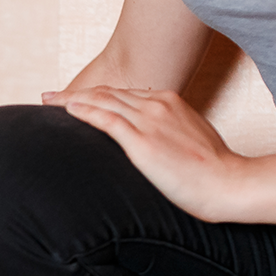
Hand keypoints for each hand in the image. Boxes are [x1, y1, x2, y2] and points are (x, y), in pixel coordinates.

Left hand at [42, 87, 244, 221]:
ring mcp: (149, 120)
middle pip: (106, 92)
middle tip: (49, 97)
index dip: (95, 95)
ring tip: (48, 101)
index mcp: (168, 102)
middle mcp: (156, 104)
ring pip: (102, 101)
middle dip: (74, 93)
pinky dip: (84, 111)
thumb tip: (154, 146)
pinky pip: (106, 119)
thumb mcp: (189, 142)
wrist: (227, 183)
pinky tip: (67, 110)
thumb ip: (168, 135)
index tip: (75, 99)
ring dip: (71, 99)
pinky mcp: (142, 141)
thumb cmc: (212, 171)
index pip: (122, 94)